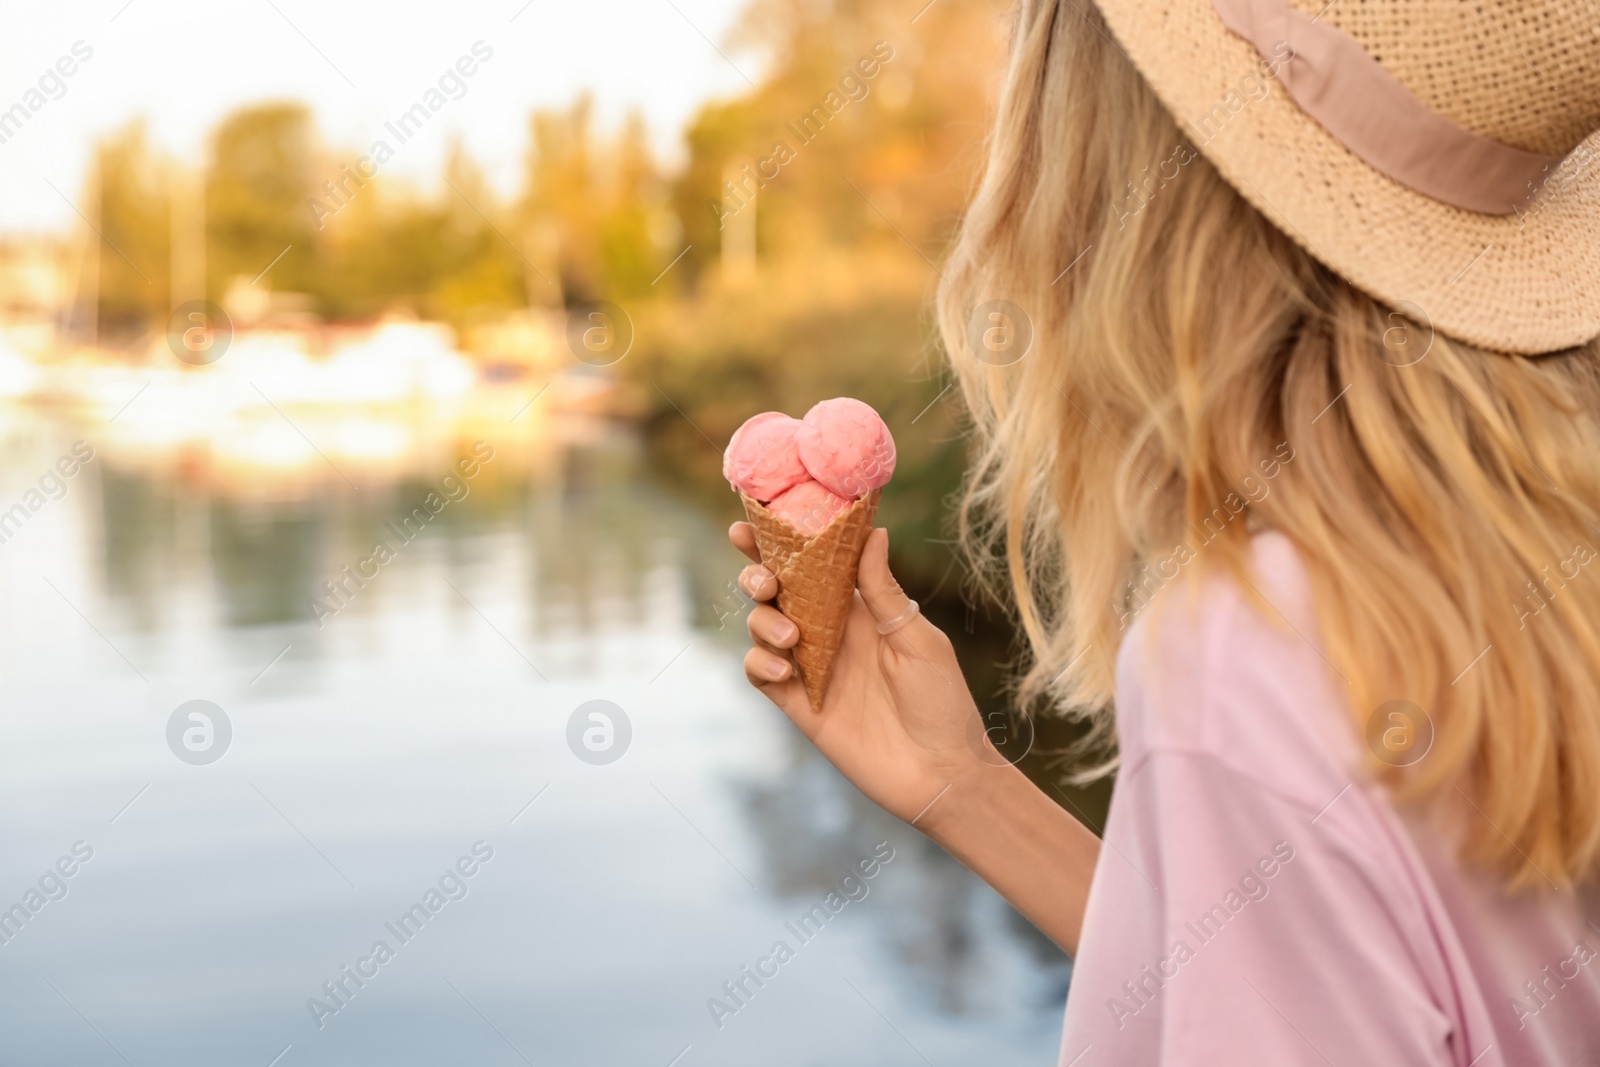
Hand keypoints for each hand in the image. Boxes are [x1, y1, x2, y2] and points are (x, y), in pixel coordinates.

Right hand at [731, 522, 988, 825]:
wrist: (941, 773)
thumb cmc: (943, 702)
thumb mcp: (918, 640)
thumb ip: (885, 592)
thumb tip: (873, 532)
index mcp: (860, 609)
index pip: (814, 565)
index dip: (781, 541)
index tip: (751, 520)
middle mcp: (830, 632)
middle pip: (777, 591)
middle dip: (757, 575)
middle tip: (768, 582)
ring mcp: (811, 668)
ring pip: (762, 627)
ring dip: (763, 622)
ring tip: (791, 637)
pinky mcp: (799, 705)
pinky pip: (762, 674)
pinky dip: (759, 662)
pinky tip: (780, 666)